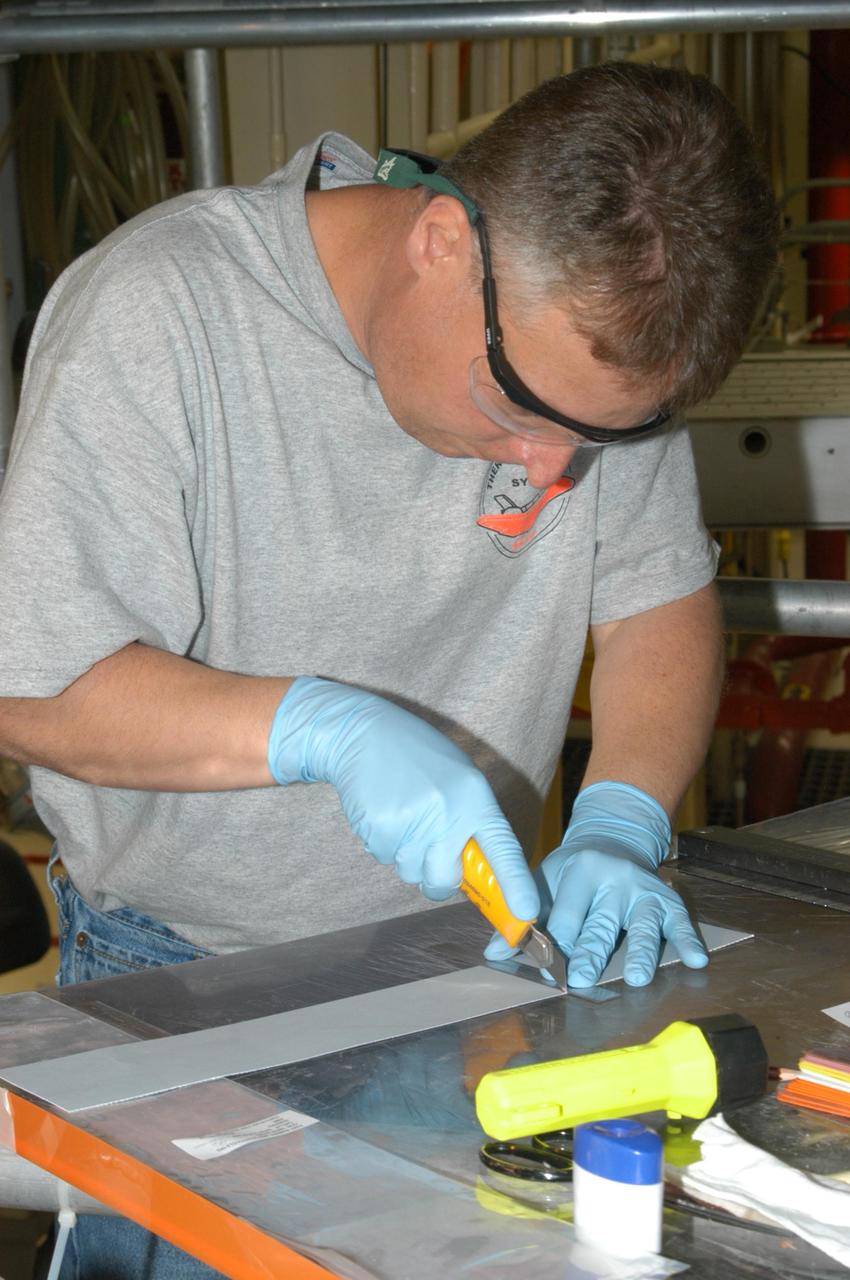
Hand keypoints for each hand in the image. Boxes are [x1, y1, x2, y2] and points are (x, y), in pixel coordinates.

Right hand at [267, 677, 537, 914]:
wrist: (364, 731)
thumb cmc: (416, 757)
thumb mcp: (458, 779)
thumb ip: (470, 821)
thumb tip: (475, 875)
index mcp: (475, 797)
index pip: (503, 848)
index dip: (516, 885)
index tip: (527, 915)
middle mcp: (448, 811)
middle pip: (445, 879)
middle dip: (435, 878)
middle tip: (426, 849)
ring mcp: (413, 820)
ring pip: (410, 872)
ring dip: (404, 854)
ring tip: (401, 811)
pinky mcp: (381, 826)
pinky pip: (383, 858)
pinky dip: (381, 842)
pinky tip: (382, 808)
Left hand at [485, 781, 707, 986]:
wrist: (612, 840)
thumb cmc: (572, 874)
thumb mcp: (545, 884)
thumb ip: (523, 919)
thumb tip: (495, 954)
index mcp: (578, 871)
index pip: (565, 915)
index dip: (555, 945)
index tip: (548, 970)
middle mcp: (613, 878)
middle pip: (600, 924)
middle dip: (590, 953)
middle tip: (582, 980)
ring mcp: (642, 889)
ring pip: (641, 925)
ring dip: (639, 953)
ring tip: (638, 978)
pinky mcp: (666, 898)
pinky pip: (679, 921)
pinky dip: (688, 941)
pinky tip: (696, 961)